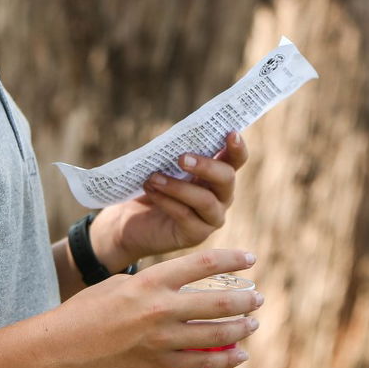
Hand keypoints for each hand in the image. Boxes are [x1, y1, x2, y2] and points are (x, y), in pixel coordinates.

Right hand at [43, 249, 261, 367]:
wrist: (62, 348)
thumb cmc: (87, 310)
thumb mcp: (121, 283)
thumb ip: (153, 284)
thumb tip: (180, 286)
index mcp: (151, 282)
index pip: (203, 264)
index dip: (232, 259)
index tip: (251, 258)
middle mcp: (161, 309)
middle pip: (219, 302)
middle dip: (246, 300)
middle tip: (258, 297)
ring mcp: (161, 341)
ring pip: (216, 334)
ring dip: (241, 328)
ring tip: (253, 324)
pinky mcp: (157, 366)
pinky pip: (201, 363)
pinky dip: (225, 358)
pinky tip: (238, 354)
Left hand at [93, 132, 248, 267]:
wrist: (131, 220)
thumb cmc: (152, 185)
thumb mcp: (164, 165)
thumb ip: (176, 153)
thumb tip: (176, 140)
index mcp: (217, 174)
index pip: (235, 159)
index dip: (237, 147)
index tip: (231, 133)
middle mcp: (221, 196)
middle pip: (227, 178)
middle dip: (206, 166)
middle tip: (181, 158)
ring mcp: (211, 218)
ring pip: (206, 200)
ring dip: (178, 187)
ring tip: (154, 177)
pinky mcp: (195, 234)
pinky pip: (185, 216)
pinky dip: (166, 200)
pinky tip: (150, 189)